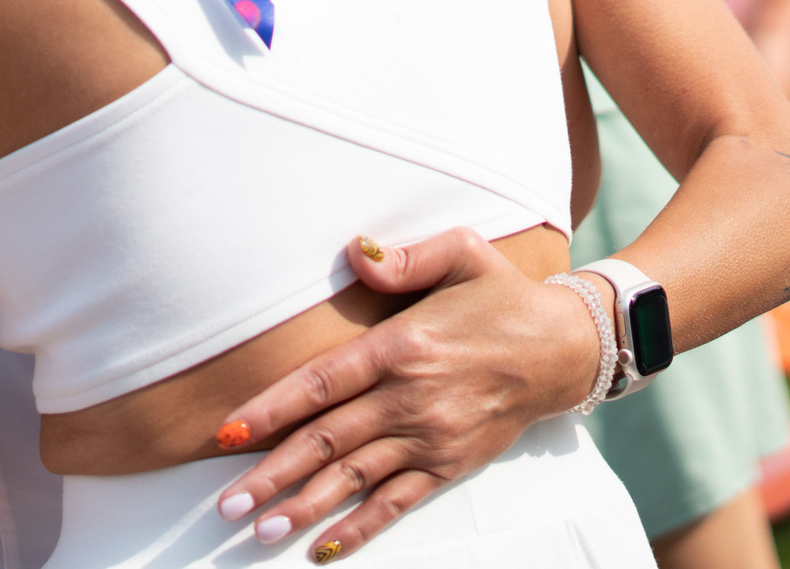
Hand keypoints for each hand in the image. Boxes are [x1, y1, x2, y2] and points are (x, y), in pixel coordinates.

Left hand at [209, 229, 602, 561]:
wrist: (563, 349)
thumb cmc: (501, 296)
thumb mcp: (462, 253)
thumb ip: (405, 258)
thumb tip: (354, 251)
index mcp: (401, 345)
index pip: (322, 382)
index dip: (272, 409)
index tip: (229, 432)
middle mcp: (410, 397)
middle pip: (326, 440)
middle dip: (271, 474)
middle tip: (226, 503)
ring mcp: (430, 437)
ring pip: (353, 478)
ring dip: (303, 506)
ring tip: (260, 529)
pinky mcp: (450, 465)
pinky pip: (397, 502)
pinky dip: (361, 527)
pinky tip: (325, 547)